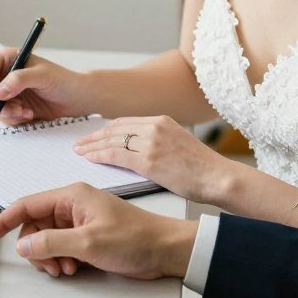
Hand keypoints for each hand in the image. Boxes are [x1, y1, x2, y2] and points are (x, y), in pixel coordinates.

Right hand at [0, 49, 90, 124]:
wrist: (77, 99)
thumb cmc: (63, 81)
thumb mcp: (43, 76)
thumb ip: (19, 80)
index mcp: (8, 59)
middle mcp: (4, 75)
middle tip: (16, 109)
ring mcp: (8, 92)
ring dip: (8, 113)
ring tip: (27, 112)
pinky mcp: (13, 107)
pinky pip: (3, 117)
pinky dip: (14, 119)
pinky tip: (30, 115)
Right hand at [0, 182, 196, 279]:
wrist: (165, 250)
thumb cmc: (135, 239)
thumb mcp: (89, 243)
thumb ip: (52, 243)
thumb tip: (23, 244)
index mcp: (71, 196)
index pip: (25, 206)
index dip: (2, 222)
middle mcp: (72, 205)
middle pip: (33, 226)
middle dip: (35, 249)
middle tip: (50, 268)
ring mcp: (79, 220)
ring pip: (45, 239)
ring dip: (49, 257)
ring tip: (67, 270)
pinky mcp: (86, 235)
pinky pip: (60, 246)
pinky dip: (60, 259)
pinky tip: (74, 269)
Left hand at [73, 116, 226, 202]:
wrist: (218, 177)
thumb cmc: (201, 168)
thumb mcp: (178, 144)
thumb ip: (158, 141)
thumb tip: (136, 149)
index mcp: (162, 120)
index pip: (125, 122)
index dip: (106, 130)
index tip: (95, 136)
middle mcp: (154, 126)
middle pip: (115, 128)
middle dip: (94, 136)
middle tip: (80, 143)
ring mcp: (151, 142)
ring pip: (112, 140)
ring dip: (92, 146)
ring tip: (79, 151)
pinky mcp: (148, 160)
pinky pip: (115, 155)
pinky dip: (99, 155)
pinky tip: (89, 158)